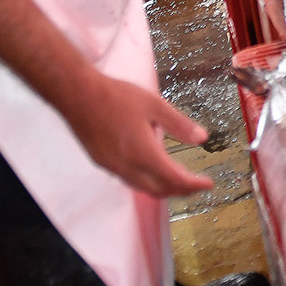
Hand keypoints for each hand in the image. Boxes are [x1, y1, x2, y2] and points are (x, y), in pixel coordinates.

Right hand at [65, 70, 215, 198]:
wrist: (76, 94)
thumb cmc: (114, 96)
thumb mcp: (154, 105)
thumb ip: (179, 124)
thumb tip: (202, 138)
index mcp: (143, 153)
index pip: (174, 179)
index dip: (193, 185)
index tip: (208, 183)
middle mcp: (127, 166)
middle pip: (159, 189)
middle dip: (181, 190)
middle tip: (197, 184)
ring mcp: (112, 167)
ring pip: (142, 187)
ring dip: (163, 187)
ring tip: (179, 178)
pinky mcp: (102, 162)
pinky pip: (129, 180)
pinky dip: (146, 180)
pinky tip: (152, 168)